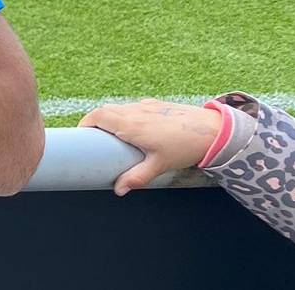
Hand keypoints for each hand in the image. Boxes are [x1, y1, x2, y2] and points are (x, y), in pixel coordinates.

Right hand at [80, 99, 222, 194]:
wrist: (213, 130)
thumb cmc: (184, 147)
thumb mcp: (159, 165)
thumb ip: (136, 177)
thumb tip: (118, 190)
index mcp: (130, 124)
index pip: (97, 116)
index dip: (85, 123)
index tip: (81, 136)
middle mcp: (134, 111)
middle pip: (104, 110)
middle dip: (95, 122)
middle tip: (95, 139)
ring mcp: (146, 105)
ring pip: (119, 107)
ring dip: (111, 117)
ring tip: (114, 136)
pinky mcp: (157, 104)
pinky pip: (133, 107)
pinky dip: (126, 115)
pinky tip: (137, 128)